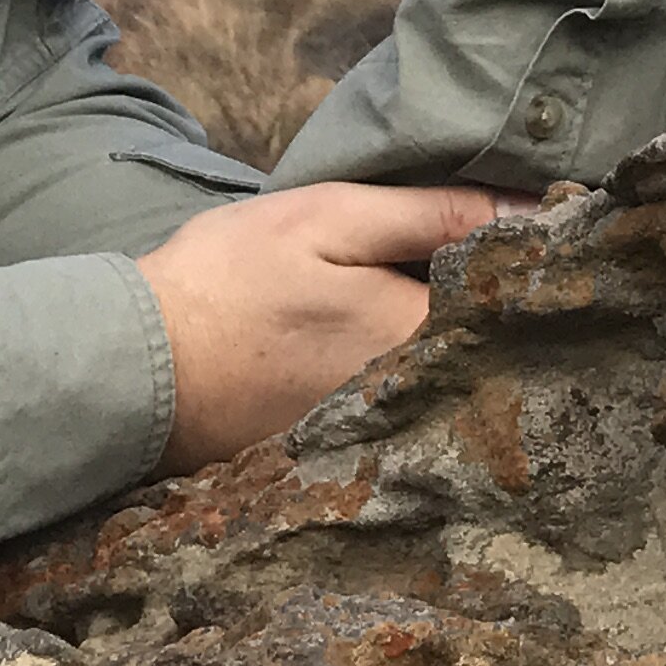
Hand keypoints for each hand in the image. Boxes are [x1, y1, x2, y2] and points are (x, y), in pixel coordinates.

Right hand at [133, 182, 517, 470]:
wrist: (132, 372)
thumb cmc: (228, 283)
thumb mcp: (330, 219)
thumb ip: (433, 215)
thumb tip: (532, 206)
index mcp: (423, 340)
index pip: (519, 302)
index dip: (529, 264)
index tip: (534, 236)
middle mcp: (421, 405)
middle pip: (496, 354)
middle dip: (504, 313)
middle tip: (498, 271)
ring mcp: (386, 441)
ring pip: (457, 385)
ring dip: (463, 348)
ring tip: (450, 309)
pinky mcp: (350, 458)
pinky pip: (413, 416)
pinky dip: (420, 385)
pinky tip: (395, 355)